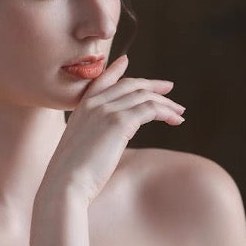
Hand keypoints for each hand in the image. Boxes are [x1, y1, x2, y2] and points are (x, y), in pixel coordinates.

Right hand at [43, 55, 185, 204]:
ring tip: (179, 111)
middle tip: (168, 88)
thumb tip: (103, 141)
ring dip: (165, 102)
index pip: (101, 80)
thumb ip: (91, 135)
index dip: (116, 70)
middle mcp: (93, 104)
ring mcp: (106, 110)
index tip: (127, 62)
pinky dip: (166, 112)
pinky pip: (150, 109)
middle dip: (151, 85)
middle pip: (129, 85)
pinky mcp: (120, 122)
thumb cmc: (70, 176)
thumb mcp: (78, 147)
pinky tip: (176, 120)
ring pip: (144, 96)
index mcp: (81, 108)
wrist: (65, 183)